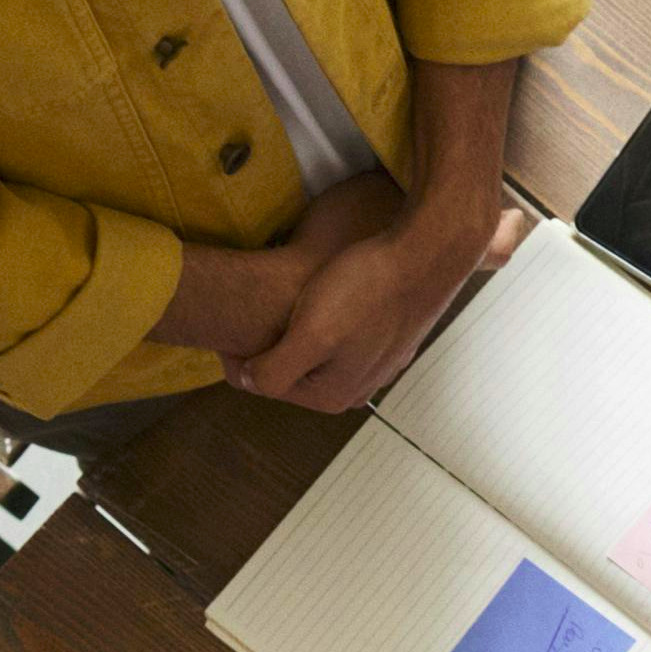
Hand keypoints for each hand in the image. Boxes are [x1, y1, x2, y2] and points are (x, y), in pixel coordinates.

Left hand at [235, 185, 520, 412]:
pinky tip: (325, 290)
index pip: (267, 384)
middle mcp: (357, 387)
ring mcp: (377, 363)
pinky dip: (325, 318)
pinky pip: (344, 334)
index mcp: (333, 395)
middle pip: (294, 370)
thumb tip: (247, 383)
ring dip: (297, 328)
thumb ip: (274, 370)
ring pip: (319, 351)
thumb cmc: (366, 290)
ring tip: (285, 296)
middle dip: (269, 343)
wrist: (426, 255)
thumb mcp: (311, 335)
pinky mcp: (390, 336)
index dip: (239, 356)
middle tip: (251, 306)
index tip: (224, 327)